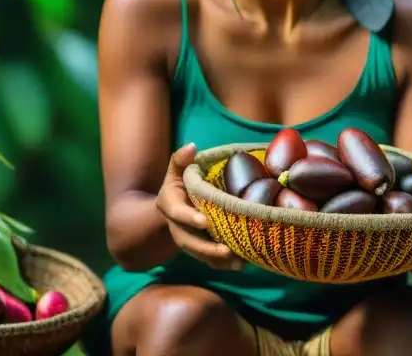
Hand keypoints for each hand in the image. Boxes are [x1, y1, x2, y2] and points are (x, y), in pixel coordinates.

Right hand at [155, 143, 244, 271]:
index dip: (190, 218)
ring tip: (238, 261)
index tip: (204, 221)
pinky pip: (209, 261)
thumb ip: (180, 160)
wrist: (172, 207)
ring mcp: (188, 240)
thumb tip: (192, 146)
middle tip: (226, 250)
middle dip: (207, 248)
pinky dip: (224, 265)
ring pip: (200, 255)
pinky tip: (241, 264)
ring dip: (218, 261)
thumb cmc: (179, 184)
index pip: (178, 214)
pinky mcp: (198, 249)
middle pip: (189, 241)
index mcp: (170, 206)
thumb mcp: (176, 171)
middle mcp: (177, 227)